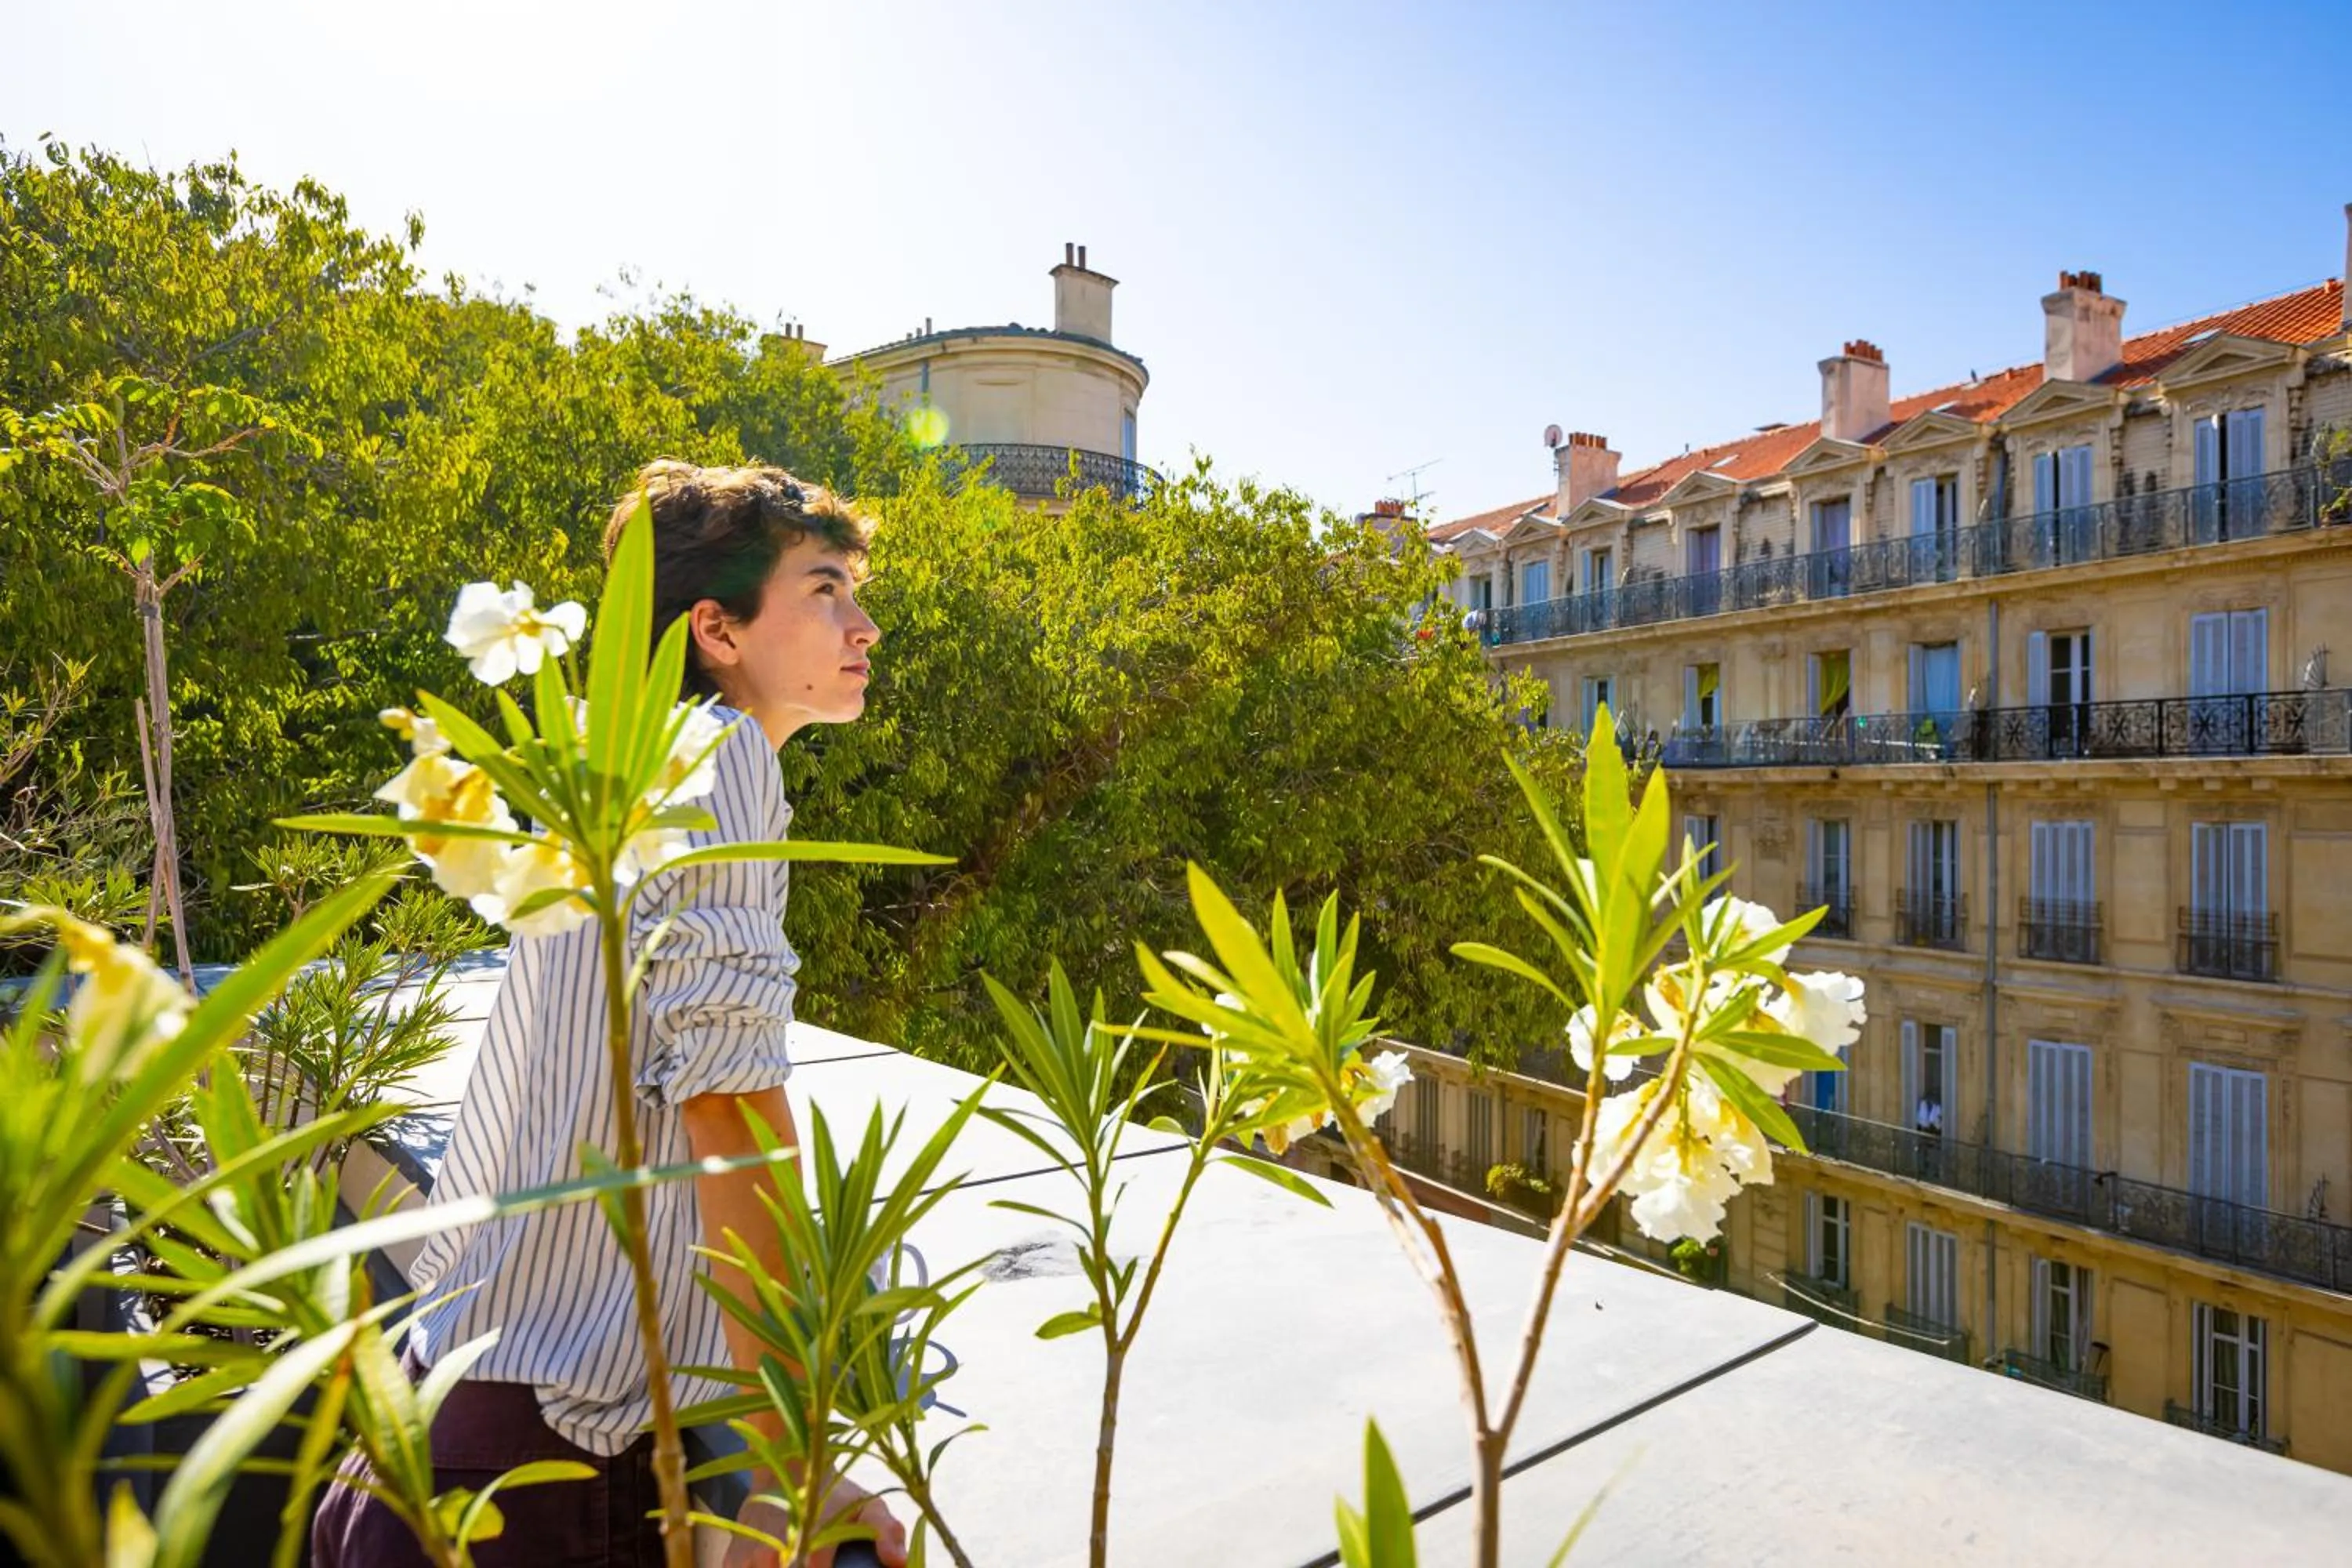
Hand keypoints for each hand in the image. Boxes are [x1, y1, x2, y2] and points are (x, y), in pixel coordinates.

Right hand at [722, 1475, 908, 1567]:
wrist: (784, 1461)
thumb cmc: (830, 1490)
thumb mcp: (866, 1504)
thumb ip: (887, 1532)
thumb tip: (899, 1563)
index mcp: (810, 1552)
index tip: (832, 1566)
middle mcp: (773, 1558)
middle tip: (817, 1561)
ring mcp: (747, 1561)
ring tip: (796, 1560)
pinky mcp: (729, 1562)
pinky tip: (773, 1564)